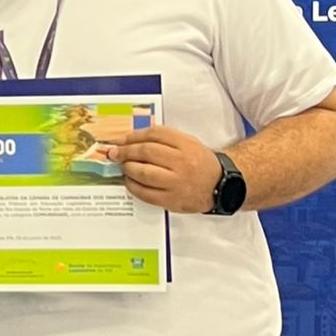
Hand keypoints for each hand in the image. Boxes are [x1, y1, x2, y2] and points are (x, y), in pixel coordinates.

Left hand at [104, 127, 221, 213]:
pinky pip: (145, 193)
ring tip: (123, 166)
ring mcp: (176, 183)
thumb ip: (164, 139)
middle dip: (126, 151)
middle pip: (146, 152)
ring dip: (128, 168)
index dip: (134, 135)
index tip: (121, 139)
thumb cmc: (199, 163)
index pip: (154, 134)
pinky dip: (133, 186)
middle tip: (115, 153)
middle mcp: (181, 163)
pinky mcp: (171, 200)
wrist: (220, 186)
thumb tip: (132, 139)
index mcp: (186, 145)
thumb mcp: (188, 143)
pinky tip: (130, 181)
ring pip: (143, 172)